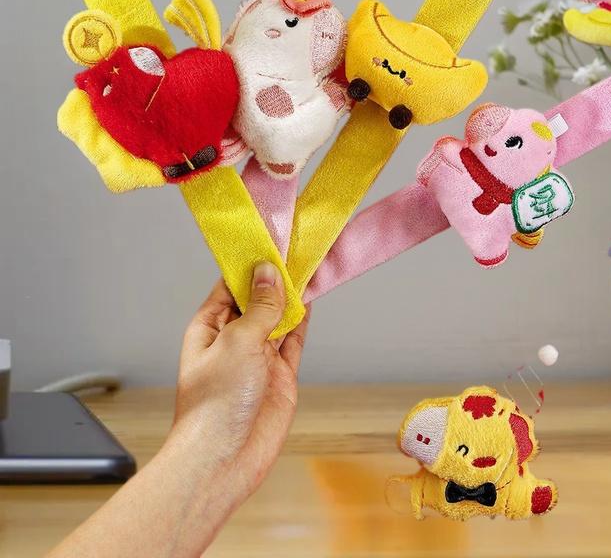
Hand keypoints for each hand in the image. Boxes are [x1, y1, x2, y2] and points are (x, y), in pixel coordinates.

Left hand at [169, 263, 309, 503]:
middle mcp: (234, 338)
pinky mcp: (280, 374)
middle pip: (258, 298)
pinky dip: (303, 320)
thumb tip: (270, 272)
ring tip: (309, 264)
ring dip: (292, 295)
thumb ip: (260, 307)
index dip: (250, 263)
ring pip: (279, 316)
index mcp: (210, 326)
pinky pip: (294, 339)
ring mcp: (258, 356)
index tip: (270, 238)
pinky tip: (311, 299)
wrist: (225, 459)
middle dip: (275, 276)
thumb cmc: (215, 403)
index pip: (230, 285)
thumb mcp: (237, 342)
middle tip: (297, 246)